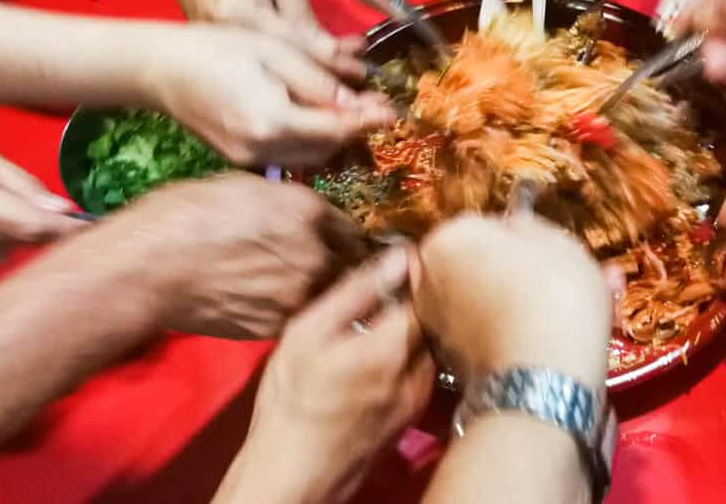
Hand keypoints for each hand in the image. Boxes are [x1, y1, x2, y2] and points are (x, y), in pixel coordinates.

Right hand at [112, 172, 365, 339]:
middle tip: (316, 264)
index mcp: (308, 211)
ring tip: (285, 285)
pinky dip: (289, 310)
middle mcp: (315, 254)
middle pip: (347, 264)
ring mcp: (298, 295)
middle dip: (338, 264)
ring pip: (325, 295)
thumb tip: (305, 215)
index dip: (340, 234)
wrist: (152, 267)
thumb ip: (289, 203)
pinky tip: (263, 300)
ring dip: (316, 291)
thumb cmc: (188, 215)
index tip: (337, 240)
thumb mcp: (247, 187)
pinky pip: (296, 316)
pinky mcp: (278, 327)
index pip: (348, 227)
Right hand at [144, 24, 394, 166]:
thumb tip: (357, 101)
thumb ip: (318, 81)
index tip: (392, 111)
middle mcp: (262, 151)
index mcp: (273, 121)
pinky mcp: (239, 161)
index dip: (367, 121)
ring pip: (309, 159)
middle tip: (376, 106)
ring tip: (352, 112)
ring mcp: (248, 161)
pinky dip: (308, 143)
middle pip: (327, 150)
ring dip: (333, 139)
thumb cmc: (216, 48)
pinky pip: (288, 158)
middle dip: (353, 130)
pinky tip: (316, 121)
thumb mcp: (274, 52)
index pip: (336, 129)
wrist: (161, 69)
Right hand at [227, 247, 434, 503]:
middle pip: (435, 318)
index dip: (415, 268)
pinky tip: (383, 349)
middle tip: (395, 280)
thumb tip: (395, 256)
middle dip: (419, 296)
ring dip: (416, 325)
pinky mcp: (412, 415)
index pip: (426, 290)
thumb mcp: (308, 332)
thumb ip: (355, 291)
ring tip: (387, 313)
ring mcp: (418, 397)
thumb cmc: (291, 399)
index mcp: (392, 346)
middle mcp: (416, 371)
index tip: (401, 254)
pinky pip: (423, 369)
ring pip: (431, 344)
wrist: (293, 471)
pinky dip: (411, 352)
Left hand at [414, 214, 612, 385]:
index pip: (480, 225)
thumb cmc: (553, 296)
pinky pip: (477, 332)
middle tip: (542, 282)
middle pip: (468, 263)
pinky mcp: (447, 359)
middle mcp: (428, 276)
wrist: (542, 378)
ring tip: (543, 313)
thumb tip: (514, 227)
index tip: (538, 253)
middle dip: (499, 271)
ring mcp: (434, 321)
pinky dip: (497, 332)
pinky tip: (531, 338)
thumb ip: (527, 226)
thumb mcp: (557, 241)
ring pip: (472, 300)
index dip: (512, 238)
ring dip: (498, 302)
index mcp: (448, 236)